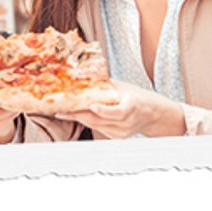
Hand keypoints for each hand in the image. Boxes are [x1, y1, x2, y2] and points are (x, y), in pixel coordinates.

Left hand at [55, 80, 185, 138]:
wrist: (152, 114)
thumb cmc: (135, 96)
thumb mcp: (123, 87)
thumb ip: (105, 85)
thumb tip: (83, 75)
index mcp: (131, 108)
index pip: (117, 112)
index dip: (103, 111)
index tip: (90, 105)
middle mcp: (126, 123)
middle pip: (99, 120)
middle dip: (77, 114)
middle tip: (60, 109)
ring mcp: (121, 133)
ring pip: (95, 125)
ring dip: (78, 118)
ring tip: (61, 111)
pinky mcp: (116, 138)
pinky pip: (97, 129)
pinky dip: (86, 121)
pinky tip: (74, 115)